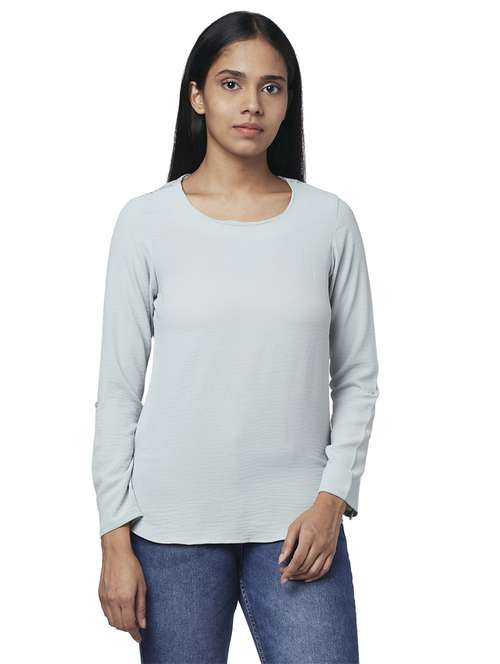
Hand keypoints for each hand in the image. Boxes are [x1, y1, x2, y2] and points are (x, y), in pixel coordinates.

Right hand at [98, 527, 146, 642]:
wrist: (116, 553)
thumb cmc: (131, 566)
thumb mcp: (142, 585)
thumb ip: (141, 606)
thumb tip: (142, 624)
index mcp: (125, 598)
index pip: (129, 624)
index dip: (134, 634)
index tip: (139, 638)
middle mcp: (113, 600)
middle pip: (119, 625)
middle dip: (128, 629)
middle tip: (136, 626)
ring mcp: (105, 599)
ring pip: (111, 621)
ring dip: (120, 624)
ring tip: (129, 619)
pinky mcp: (100, 595)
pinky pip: (106, 613)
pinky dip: (113, 617)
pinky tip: (120, 611)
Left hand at [278, 492, 344, 583]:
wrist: (329, 511)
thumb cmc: (311, 517)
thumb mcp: (295, 526)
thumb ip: (288, 543)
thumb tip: (281, 559)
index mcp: (308, 538)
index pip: (297, 560)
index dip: (289, 571)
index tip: (282, 576)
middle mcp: (319, 546)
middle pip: (305, 567)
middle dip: (293, 574)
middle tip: (285, 575)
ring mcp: (327, 550)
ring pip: (314, 571)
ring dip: (303, 577)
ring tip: (294, 577)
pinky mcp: (332, 553)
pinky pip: (324, 570)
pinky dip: (315, 577)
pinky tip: (307, 577)